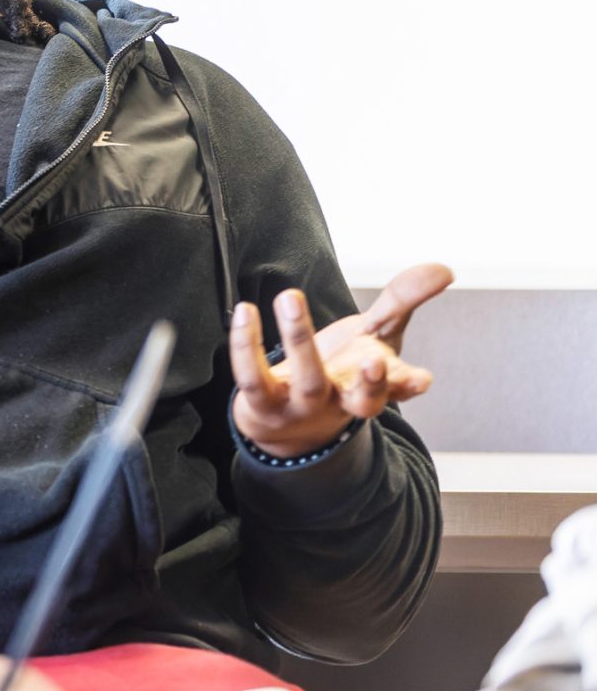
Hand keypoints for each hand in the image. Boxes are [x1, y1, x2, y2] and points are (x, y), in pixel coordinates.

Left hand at [230, 263, 453, 458]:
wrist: (288, 421)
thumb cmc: (340, 371)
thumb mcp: (374, 336)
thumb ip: (403, 301)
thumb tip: (445, 269)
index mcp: (374, 386)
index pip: (399, 390)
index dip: (408, 386)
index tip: (419, 379)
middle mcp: (343, 400)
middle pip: (362, 401)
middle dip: (370, 383)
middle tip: (373, 360)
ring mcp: (303, 406)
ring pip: (306, 381)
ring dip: (298, 340)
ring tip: (289, 297)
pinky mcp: (264, 404)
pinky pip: (252, 378)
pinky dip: (247, 345)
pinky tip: (245, 311)